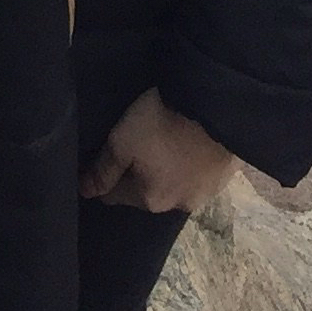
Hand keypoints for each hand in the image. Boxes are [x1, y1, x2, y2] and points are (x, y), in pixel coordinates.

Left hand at [80, 89, 236, 214]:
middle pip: (146, 191)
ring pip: (175, 183)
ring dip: (168, 169)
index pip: (113, 195)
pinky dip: (192, 162)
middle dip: (139, 172)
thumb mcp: (122, 140)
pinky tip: (192, 142)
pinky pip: (200, 173)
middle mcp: (179, 205)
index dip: (105, 175)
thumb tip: (85, 191)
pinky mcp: (226, 176)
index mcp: (150, 200)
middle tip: (138, 141)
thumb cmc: (163, 121)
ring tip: (167, 139)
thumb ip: (103, 169)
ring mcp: (206, 193)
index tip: (105, 153)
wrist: (217, 105)